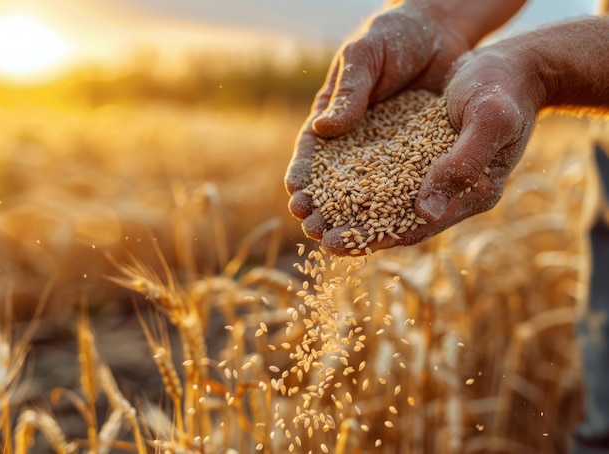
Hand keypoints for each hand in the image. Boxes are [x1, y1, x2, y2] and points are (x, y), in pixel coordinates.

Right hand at [284, 0, 471, 239]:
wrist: (441, 29)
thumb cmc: (393, 35)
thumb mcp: (365, 56)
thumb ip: (348, 91)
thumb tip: (324, 130)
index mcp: (333, 115)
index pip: (313, 152)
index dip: (304, 177)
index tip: (296, 200)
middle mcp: (356, 138)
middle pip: (335, 180)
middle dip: (324, 207)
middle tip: (315, 232)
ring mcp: (386, 149)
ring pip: (368, 189)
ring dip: (356, 216)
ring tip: (346, 241)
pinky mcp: (416, 153)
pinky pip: (405, 181)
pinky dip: (397, 204)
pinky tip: (393, 226)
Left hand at [320, 39, 546, 254]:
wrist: (510, 65)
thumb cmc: (504, 89)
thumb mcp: (489, 120)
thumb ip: (462, 165)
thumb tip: (424, 211)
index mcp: (472, 193)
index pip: (416, 227)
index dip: (375, 237)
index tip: (336, 243)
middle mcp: (450, 192)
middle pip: (395, 221)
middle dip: (354, 230)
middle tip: (313, 235)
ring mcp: (435, 175)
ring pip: (386, 202)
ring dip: (349, 210)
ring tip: (311, 215)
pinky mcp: (421, 157)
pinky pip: (385, 176)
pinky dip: (358, 183)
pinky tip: (328, 182)